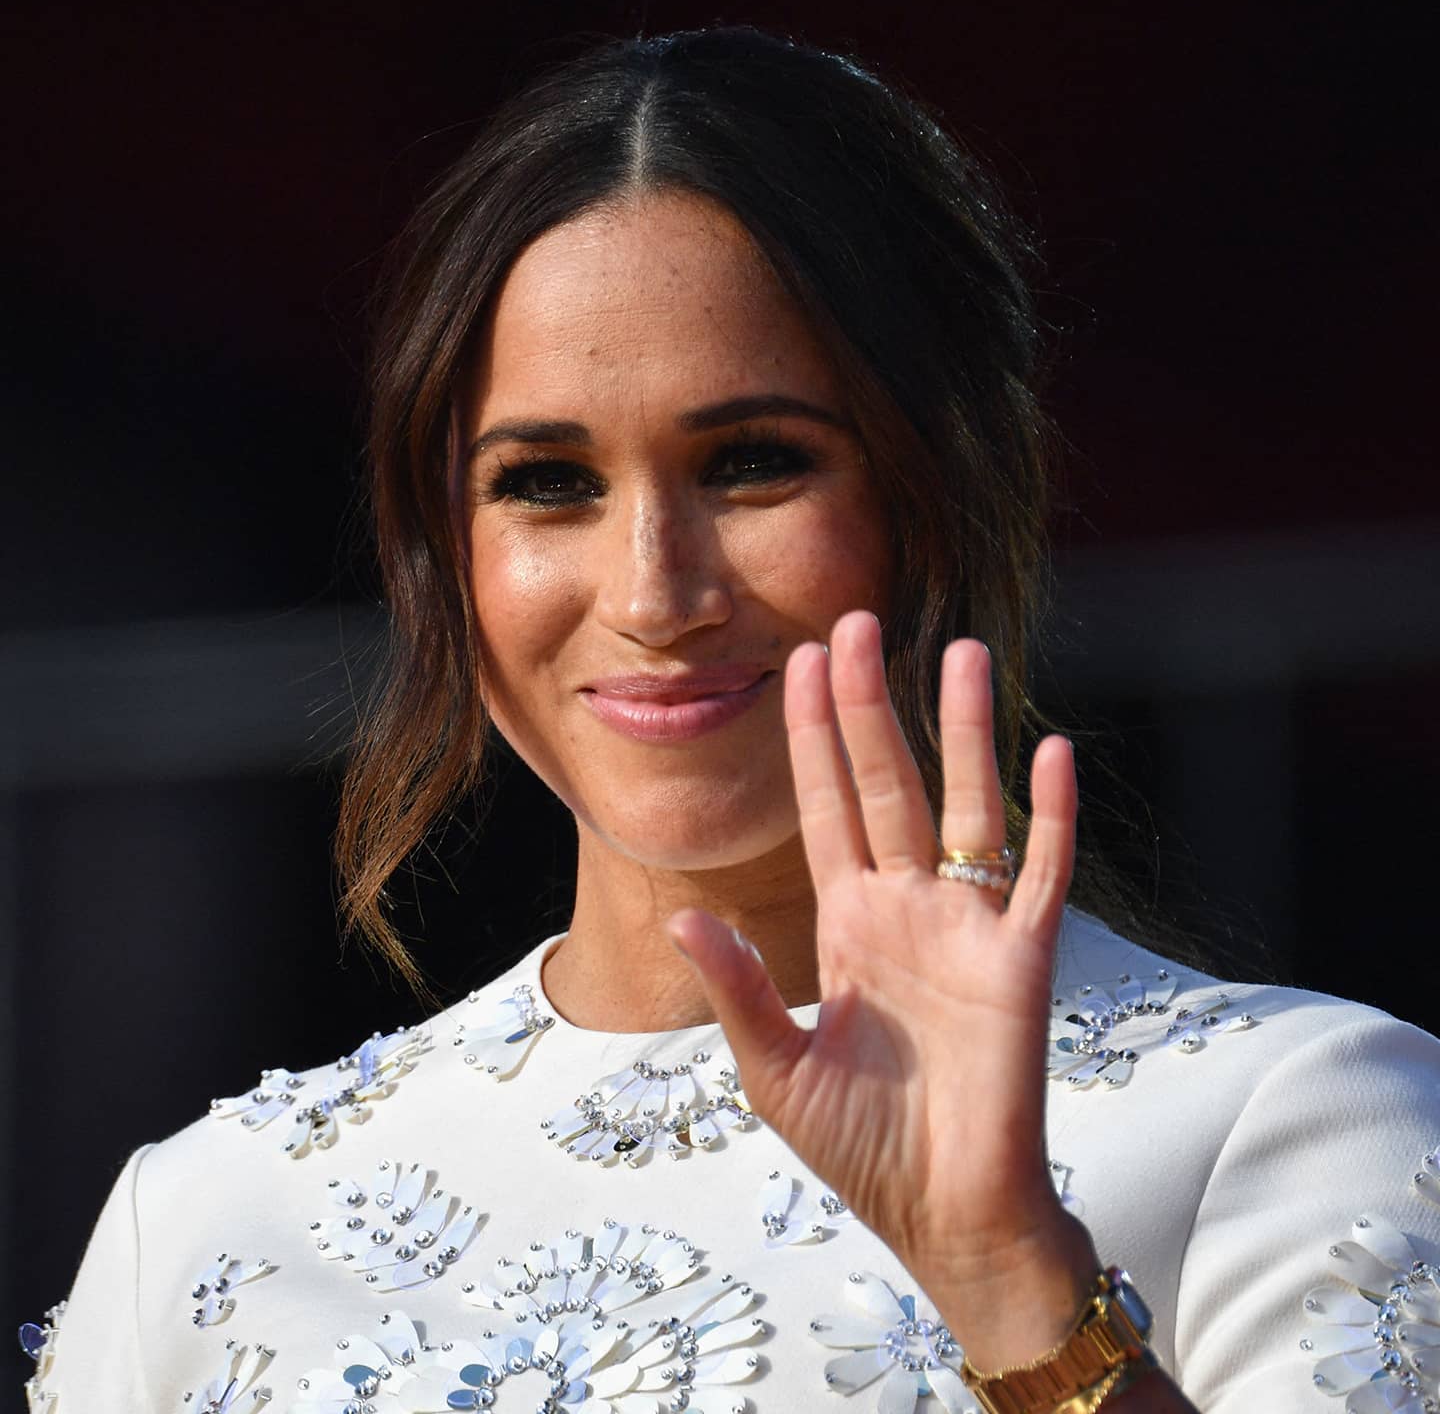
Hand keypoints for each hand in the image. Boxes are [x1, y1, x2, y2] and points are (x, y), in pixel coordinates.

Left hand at [667, 610, 1096, 1365]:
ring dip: (965, 731)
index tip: (797, 665)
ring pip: (965, 806)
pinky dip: (1050, 817)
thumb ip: (736, 988)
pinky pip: (1041, 874)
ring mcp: (966, 928)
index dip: (811, 738)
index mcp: (845, 924)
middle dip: (868, 705)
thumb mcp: (775, 1067)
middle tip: (855, 622)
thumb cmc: (861, 1147)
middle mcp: (905, 908)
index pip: (825, 808)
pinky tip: (1051, 752)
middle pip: (886, 783)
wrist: (945, 1215)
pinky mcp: (1021, 962)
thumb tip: (682, 918)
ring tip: (962, 653)